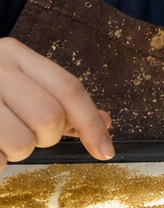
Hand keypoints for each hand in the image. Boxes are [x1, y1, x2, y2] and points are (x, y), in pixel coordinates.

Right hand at [0, 36, 113, 170]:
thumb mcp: (14, 82)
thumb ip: (56, 99)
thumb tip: (106, 123)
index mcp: (13, 54)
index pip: (68, 88)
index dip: (91, 122)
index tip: (105, 151)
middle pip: (49, 118)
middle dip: (44, 138)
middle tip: (25, 135)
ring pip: (21, 142)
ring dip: (14, 152)